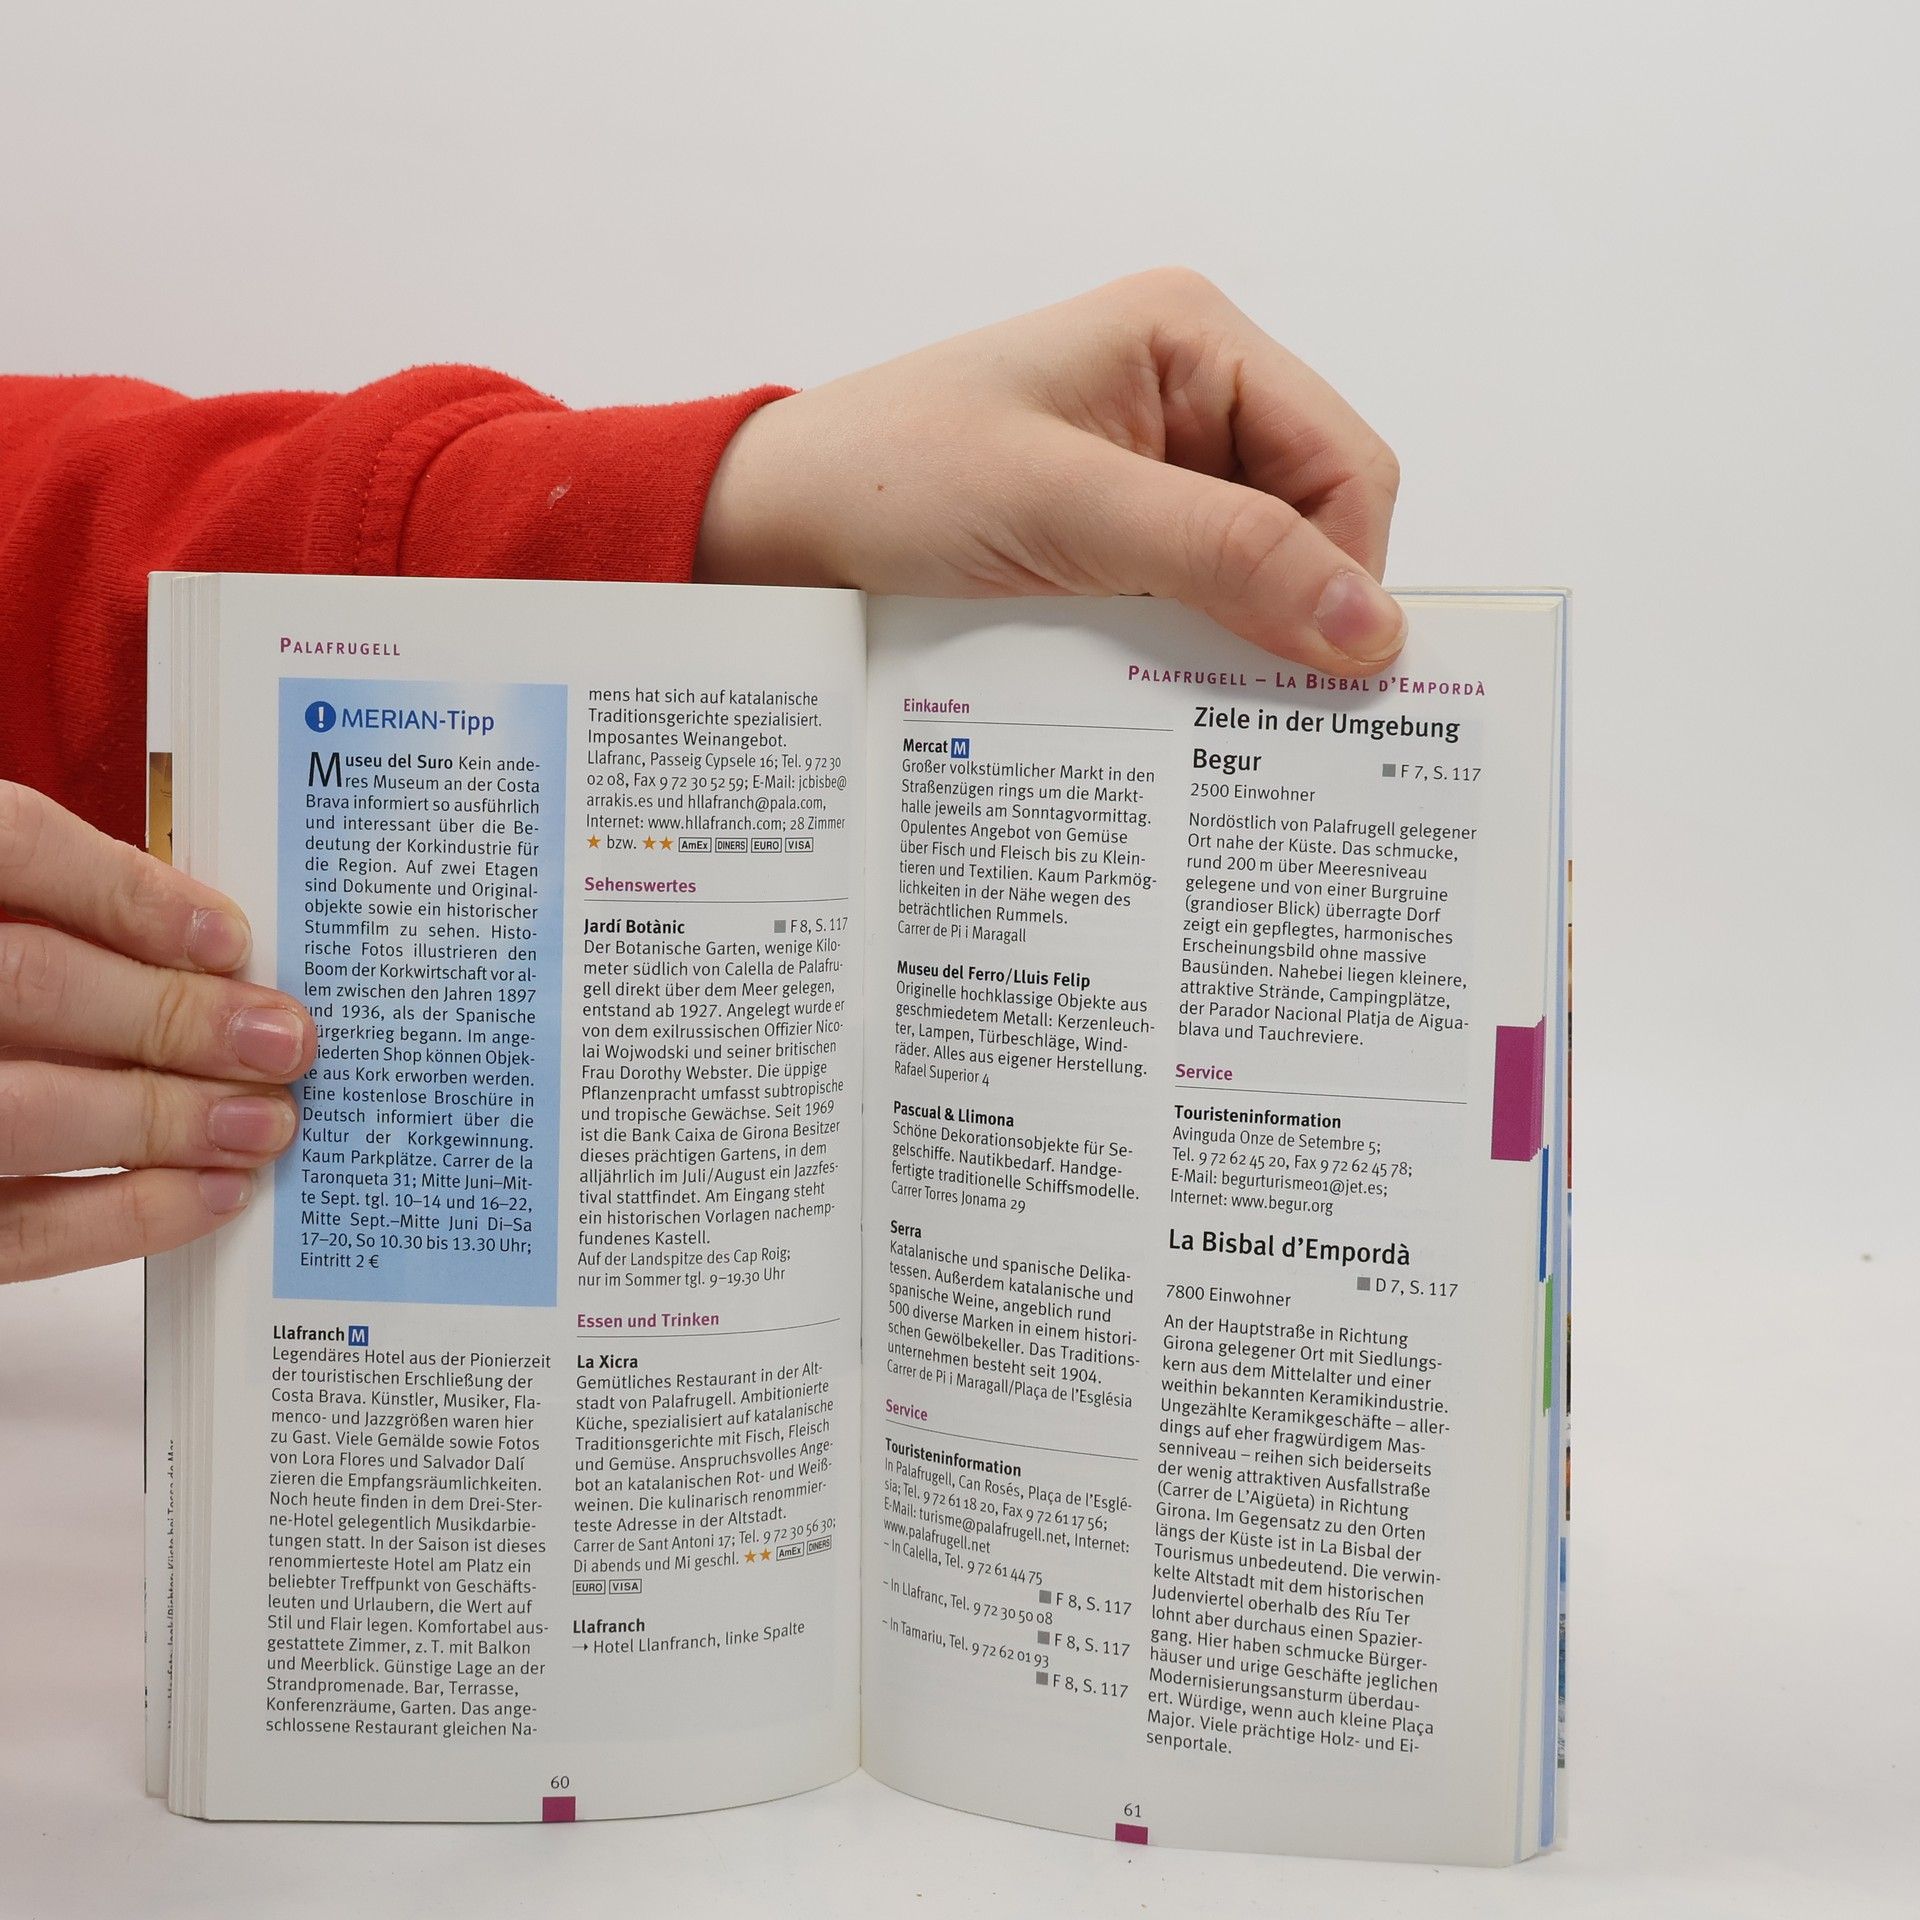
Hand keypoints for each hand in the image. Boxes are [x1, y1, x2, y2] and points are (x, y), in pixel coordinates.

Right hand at [0, 782, 313, 1283]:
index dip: (128, 892)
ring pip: (27, 1110)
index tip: (229, 937)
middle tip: (284, 1041)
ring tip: (264, 1122)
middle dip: (178, 1015)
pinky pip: (18, 1230)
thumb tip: (209, 956)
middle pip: (34, 982)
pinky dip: (125, 1214)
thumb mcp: (2, 924)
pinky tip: (211, 1193)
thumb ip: (62, 921)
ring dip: (164, 1116)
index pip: (11, 844)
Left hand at [697, 268, 1403, 671]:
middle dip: (1298, 613)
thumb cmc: (892, 481)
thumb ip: (1222, 555)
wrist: (771, 531)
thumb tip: (1370, 627)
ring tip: (1200, 707)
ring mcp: (1152, 474)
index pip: (1345, 463)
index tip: (1333, 679)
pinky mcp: (1115, 540)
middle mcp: (1189, 397)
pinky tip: (1160, 694)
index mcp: (1194, 340)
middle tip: (1267, 714)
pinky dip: (1191, 654)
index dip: (1352, 572)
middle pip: (1314, 522)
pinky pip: (1195, 605)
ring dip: (1241, 643)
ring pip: (1259, 575)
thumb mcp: (1064, 510)